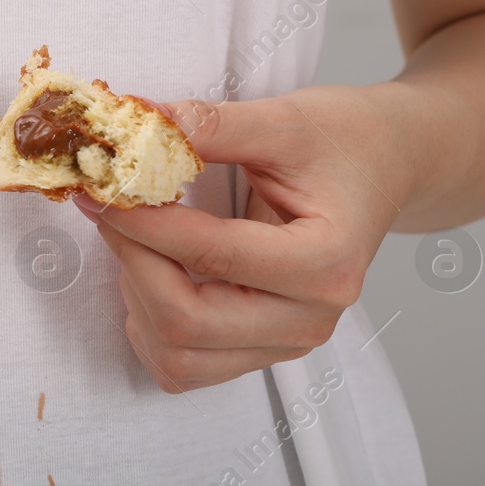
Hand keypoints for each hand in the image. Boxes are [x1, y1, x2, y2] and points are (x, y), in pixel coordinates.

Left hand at [77, 85, 416, 392]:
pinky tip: (154, 271)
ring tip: (140, 236)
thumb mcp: (284, 120)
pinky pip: (182, 366)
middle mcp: (310, 318)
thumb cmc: (344, 142)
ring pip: (177, 354)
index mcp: (326, 262)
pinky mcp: (261, 351)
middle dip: (131, 259)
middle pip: (185, 321)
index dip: (141, 220)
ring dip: (136, 296)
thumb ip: (212, 125)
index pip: (209, 255)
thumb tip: (136, 123)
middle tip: (109, 206)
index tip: (99, 186)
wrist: (385, 165)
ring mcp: (285, 343)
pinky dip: (149, 326)